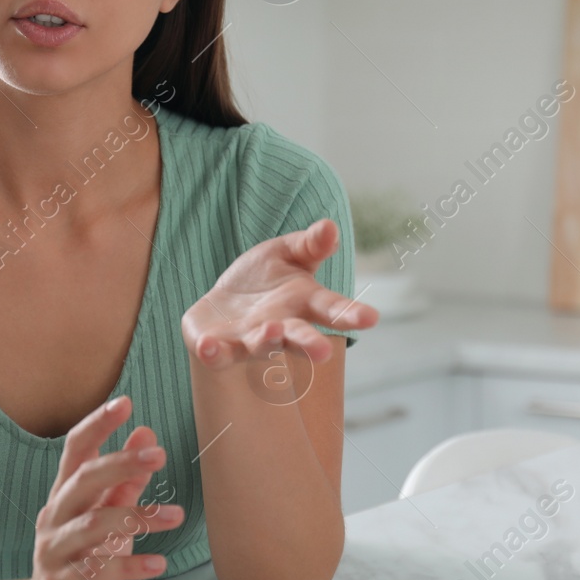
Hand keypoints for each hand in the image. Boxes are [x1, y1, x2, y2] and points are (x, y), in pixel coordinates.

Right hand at [13, 395, 182, 579]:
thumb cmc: (82, 565)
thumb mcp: (107, 521)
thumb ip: (125, 483)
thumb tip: (146, 435)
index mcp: (65, 496)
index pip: (75, 450)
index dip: (97, 425)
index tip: (126, 402)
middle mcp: (54, 518)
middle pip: (83, 480)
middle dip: (120, 463)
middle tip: (159, 454)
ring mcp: (54, 552)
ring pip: (93, 525)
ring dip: (138, 517)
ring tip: (177, 517)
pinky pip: (96, 571)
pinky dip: (130, 564)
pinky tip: (159, 563)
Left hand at [181, 218, 378, 370]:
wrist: (223, 307)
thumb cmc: (264, 279)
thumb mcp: (286, 254)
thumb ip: (309, 245)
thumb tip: (330, 226)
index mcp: (303, 303)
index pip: (330, 308)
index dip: (350, 314)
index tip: (371, 318)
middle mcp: (280, 327)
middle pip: (298, 336)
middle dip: (309, 343)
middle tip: (323, 353)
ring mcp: (249, 340)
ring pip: (259, 344)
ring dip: (265, 341)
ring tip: (270, 332)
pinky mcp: (218, 347)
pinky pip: (216, 353)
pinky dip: (212, 351)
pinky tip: (207, 347)